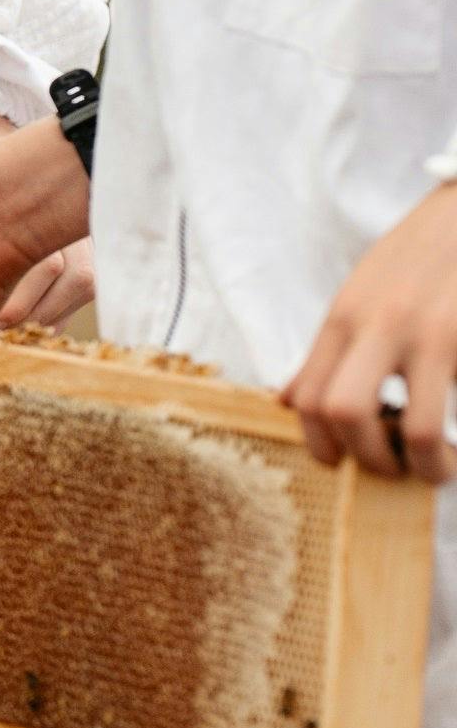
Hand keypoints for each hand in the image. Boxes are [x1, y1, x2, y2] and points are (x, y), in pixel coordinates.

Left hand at [286, 181, 456, 481]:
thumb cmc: (419, 257)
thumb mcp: (361, 293)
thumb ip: (331, 347)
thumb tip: (287, 401)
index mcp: (344, 316)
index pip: (307, 397)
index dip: (319, 444)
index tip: (342, 461)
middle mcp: (378, 325)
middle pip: (343, 412)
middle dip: (366, 458)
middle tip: (388, 469)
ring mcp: (428, 333)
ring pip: (412, 426)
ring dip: (422, 463)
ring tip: (433, 469)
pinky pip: (448, 410)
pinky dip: (452, 440)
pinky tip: (456, 444)